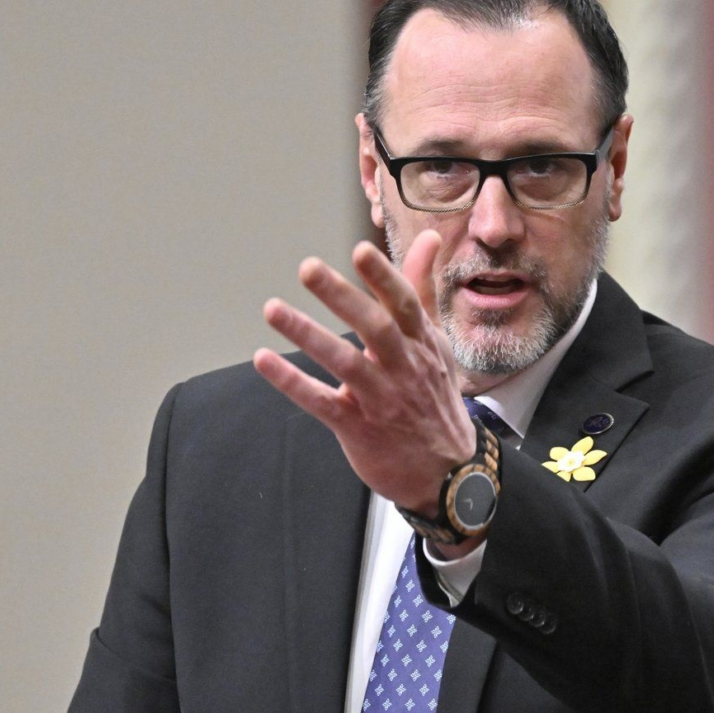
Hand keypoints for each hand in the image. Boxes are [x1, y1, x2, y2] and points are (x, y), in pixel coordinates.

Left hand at [252, 230, 475, 517]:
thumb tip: (428, 239)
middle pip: (375, 328)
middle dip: (342, 296)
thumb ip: (420, 290)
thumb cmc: (434, 397)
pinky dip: (292, 381)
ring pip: (344, 363)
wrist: (449, 474)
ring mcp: (381, 400)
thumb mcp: (435, 343)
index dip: (384, 278)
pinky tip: (264, 359)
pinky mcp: (358, 428)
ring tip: (272, 308)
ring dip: (307, 334)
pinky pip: (322, 402)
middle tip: (308, 269)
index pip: (405, 305)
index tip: (360, 252)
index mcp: (421, 345)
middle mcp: (403, 369)